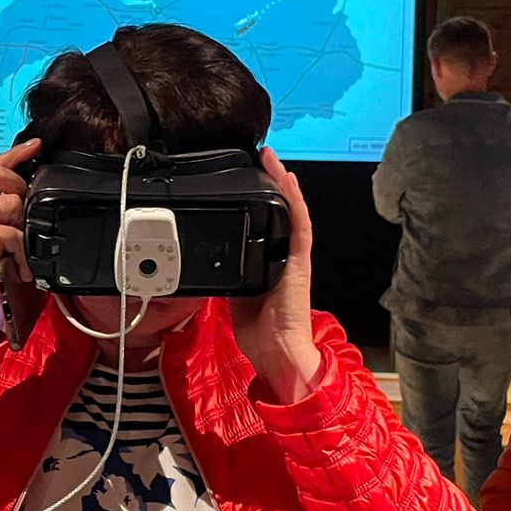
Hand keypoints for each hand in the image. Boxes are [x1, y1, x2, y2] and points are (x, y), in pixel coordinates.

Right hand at [0, 140, 37, 339]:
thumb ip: (2, 213)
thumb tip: (25, 194)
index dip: (13, 155)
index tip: (33, 145)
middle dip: (17, 188)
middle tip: (20, 213)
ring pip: (10, 202)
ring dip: (20, 227)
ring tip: (14, 248)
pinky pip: (15, 231)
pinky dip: (21, 251)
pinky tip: (15, 264)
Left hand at [231, 148, 321, 401]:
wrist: (279, 353)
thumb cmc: (261, 332)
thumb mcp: (235, 296)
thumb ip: (228, 275)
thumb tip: (210, 260)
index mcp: (270, 263)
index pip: (267, 225)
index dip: (259, 201)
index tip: (246, 178)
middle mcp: (285, 256)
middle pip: (280, 213)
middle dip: (271, 184)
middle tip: (260, 157)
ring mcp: (295, 257)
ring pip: (292, 212)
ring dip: (282, 184)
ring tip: (272, 159)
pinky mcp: (300, 262)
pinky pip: (299, 226)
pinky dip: (294, 201)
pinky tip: (288, 180)